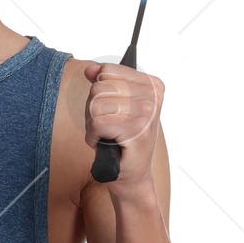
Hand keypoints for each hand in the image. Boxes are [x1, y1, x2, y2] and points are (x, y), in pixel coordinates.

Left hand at [83, 60, 163, 187]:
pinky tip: (107, 142)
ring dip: (93, 124)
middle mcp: (152, 95)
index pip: (107, 71)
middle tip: (108, 126)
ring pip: (95, 105)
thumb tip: (91, 68)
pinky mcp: (137, 129)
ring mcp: (147, 112)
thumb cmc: (122, 139)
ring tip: (108, 134)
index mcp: (151, 84)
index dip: (99, 92)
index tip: (112, 109)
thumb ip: (102, 82)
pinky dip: (94, 136)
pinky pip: (97, 123)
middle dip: (93, 110)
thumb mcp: (113, 104)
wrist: (131, 173)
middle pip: (98, 88)